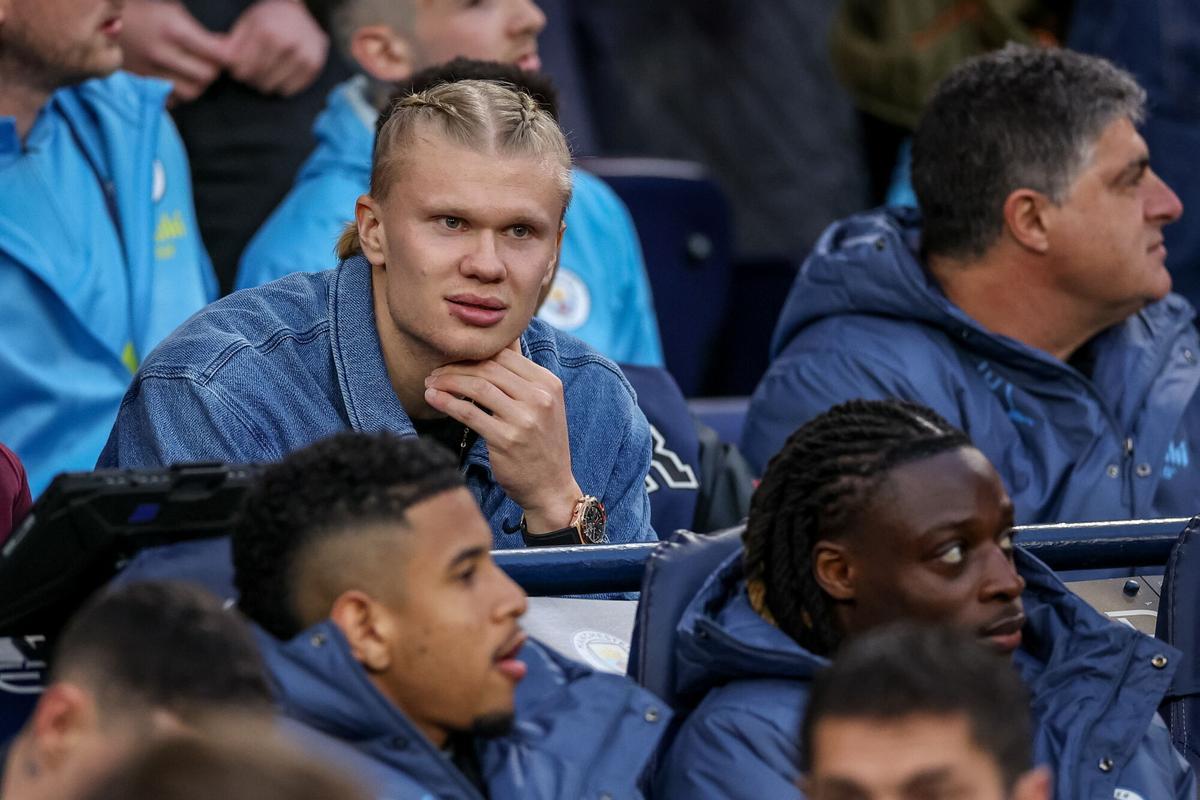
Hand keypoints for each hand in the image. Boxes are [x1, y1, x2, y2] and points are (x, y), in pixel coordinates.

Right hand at [118, 0, 227, 103]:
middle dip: (214, 69)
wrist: (93, 17)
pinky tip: (176, 79)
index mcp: (172, 29)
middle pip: (207, 76)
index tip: (229, 51)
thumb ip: (197, 30)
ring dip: (198, 84)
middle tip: (211, 61)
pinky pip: (170, 100)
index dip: (229, 54)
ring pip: (191, 92)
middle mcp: (162, 53)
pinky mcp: (139, 83)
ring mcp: (149, 71)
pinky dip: (178, 94)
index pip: (218, 54)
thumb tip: (225, 46)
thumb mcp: (170, 8)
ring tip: (195, 71)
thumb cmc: (137, 8)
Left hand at [225, 0, 328, 96]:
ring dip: (265, 82)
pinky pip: (289, 90)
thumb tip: (217, 60)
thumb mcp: (248, 22)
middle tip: (253, 69)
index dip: (236, 70)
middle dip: (250, 77)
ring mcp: (302, 56)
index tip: (238, 67)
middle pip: (256, 79)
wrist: (306, 12)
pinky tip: (280, 73)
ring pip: (272, 87)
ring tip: (266, 70)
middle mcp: (286, 44)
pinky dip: (281, 85)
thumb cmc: (271, 17)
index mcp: (266, 32)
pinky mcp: (313, 66)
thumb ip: (232, 42)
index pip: (242, 68)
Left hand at [424, 341, 582, 533]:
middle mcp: (539, 398)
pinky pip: (469, 413)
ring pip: (477, 387)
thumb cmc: (541, 445)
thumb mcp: (543, 406)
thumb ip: (522, 379)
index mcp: (549, 384)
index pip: (505, 355)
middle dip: (456, 367)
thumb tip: (499, 344)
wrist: (551, 487)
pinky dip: (447, 402)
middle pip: (489, 368)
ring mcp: (524, 419)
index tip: (452, 360)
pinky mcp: (506, 439)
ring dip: (448, 382)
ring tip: (430, 384)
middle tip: (434, 372)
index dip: (473, 355)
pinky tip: (433, 399)